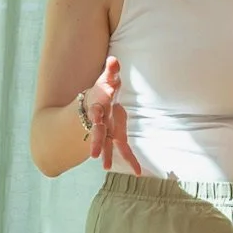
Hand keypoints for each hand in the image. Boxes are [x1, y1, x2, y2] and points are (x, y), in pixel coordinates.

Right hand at [83, 56, 143, 174]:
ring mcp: (107, 130)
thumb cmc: (104, 90)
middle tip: (94, 153)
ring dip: (106, 154)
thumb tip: (114, 60)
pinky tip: (139, 172)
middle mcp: (101, 120)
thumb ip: (110, 71)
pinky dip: (131, 160)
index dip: (101, 103)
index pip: (98, 105)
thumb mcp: (107, 79)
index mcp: (99, 105)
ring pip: (106, 143)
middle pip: (98, 131)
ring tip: (106, 167)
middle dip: (96, 141)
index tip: (109, 96)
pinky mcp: (116, 136)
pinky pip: (123, 149)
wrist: (97, 103)